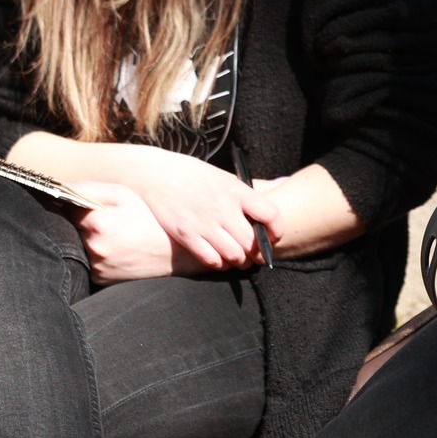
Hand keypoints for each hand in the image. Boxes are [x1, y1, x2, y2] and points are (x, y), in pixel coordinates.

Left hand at [74, 182, 207, 282]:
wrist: (175, 253)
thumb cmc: (150, 219)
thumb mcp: (125, 195)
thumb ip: (90, 189)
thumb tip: (59, 188)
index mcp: (97, 222)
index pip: (66, 207)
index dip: (75, 203)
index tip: (83, 203)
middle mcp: (93, 246)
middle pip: (71, 228)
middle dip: (82, 222)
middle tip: (106, 220)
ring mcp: (96, 265)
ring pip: (79, 245)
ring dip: (88, 238)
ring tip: (113, 235)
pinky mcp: (99, 278)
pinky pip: (88, 262)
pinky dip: (96, 255)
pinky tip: (115, 250)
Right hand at [116, 144, 279, 271]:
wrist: (155, 174)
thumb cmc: (194, 175)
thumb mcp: (225, 176)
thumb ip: (251, 188)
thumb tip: (281, 184)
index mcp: (236, 190)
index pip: (269, 214)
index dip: (276, 230)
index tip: (274, 236)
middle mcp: (222, 207)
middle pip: (252, 241)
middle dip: (258, 252)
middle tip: (257, 255)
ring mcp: (203, 222)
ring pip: (234, 254)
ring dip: (240, 261)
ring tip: (240, 259)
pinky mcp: (185, 234)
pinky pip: (211, 259)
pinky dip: (219, 263)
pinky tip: (220, 259)